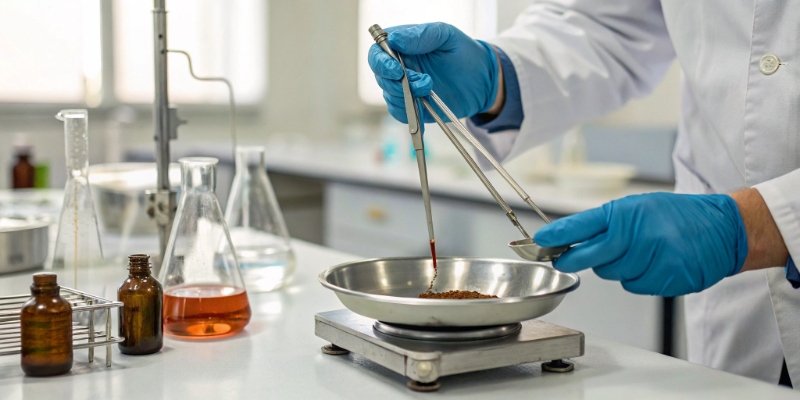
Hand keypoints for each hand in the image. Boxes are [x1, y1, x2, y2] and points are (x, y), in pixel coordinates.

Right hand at [368, 22, 499, 122]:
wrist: (482, 80)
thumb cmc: (463, 52)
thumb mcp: (445, 35)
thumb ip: (421, 35)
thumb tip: (394, 39)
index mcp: (401, 46)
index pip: (376, 54)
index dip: (381, 63)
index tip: (397, 70)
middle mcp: (398, 68)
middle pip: (381, 78)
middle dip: (398, 83)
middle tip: (423, 82)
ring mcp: (404, 89)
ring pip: (390, 97)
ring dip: (407, 97)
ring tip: (429, 89)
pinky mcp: (412, 107)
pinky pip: (401, 114)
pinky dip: (410, 113)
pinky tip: (424, 108)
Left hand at [534, 193, 747, 296]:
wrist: (722, 229)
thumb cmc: (675, 216)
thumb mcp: (637, 207)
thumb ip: (604, 223)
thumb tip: (567, 239)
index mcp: (627, 212)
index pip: (583, 225)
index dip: (557, 235)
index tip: (538, 242)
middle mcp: (638, 235)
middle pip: (591, 257)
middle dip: (575, 259)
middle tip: (565, 259)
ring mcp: (652, 258)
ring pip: (612, 274)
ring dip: (616, 267)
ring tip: (639, 252)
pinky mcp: (665, 279)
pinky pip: (634, 285)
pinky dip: (637, 278)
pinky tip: (653, 264)